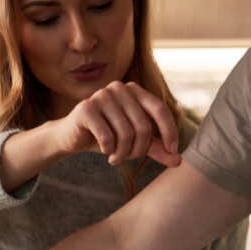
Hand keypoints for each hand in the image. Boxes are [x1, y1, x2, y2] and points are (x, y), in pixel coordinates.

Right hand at [51, 82, 181, 166]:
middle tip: (128, 158)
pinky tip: (105, 151)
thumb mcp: (136, 142)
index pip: (160, 109)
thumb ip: (157, 149)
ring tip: (115, 157)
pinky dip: (108, 150)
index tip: (172, 152)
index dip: (169, 132)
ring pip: (126, 134)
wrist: (72, 137)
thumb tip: (178, 161)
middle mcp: (119, 88)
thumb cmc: (108, 136)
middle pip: (143, 126)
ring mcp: (101, 96)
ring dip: (123, 153)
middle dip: (139, 150)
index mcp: (135, 90)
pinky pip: (107, 136)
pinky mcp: (86, 108)